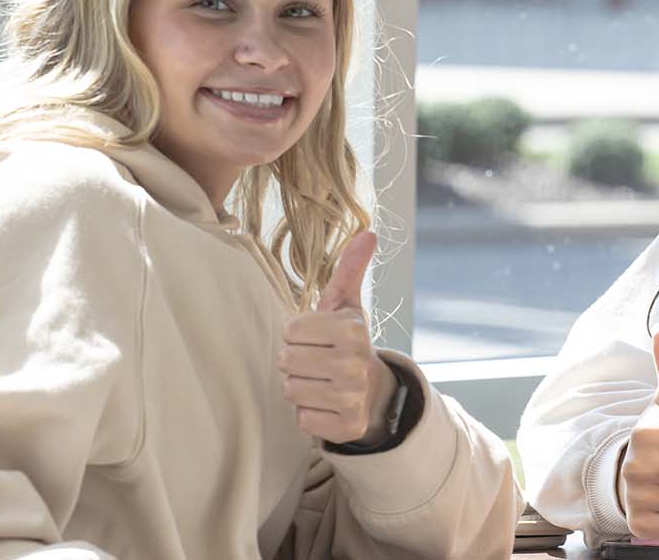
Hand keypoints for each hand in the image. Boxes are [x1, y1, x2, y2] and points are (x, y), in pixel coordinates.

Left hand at [278, 230, 395, 444]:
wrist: (372, 390)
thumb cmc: (346, 342)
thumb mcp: (347, 305)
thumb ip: (350, 268)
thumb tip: (369, 231)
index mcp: (353, 329)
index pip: (290, 329)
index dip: (297, 334)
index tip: (316, 338)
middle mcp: (355, 363)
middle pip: (286, 360)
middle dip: (295, 361)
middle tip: (316, 361)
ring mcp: (352, 397)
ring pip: (291, 390)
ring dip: (299, 387)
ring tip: (319, 381)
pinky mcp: (347, 426)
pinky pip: (302, 418)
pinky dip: (308, 413)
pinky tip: (324, 404)